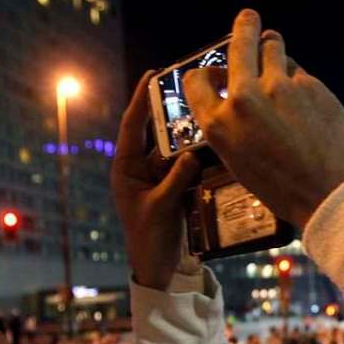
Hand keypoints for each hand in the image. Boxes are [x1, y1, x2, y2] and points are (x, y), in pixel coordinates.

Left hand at [111, 72, 203, 289]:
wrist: (158, 269)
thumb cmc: (148, 240)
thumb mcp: (160, 208)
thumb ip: (176, 180)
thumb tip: (194, 155)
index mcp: (125, 168)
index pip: (132, 126)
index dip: (141, 99)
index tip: (152, 74)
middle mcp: (141, 168)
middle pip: (157, 132)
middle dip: (171, 110)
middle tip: (189, 86)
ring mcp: (159, 177)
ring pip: (176, 147)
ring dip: (190, 133)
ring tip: (208, 110)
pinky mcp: (176, 187)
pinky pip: (189, 165)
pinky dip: (201, 155)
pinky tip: (217, 141)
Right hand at [183, 10, 343, 229]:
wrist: (330, 193)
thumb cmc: (283, 190)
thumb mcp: (241, 164)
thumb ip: (233, 128)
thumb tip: (238, 103)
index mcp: (219, 125)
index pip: (196, 81)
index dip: (203, 74)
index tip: (213, 72)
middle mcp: (243, 98)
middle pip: (237, 46)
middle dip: (242, 27)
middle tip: (247, 18)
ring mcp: (279, 86)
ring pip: (272, 47)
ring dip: (272, 45)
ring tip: (274, 45)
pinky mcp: (309, 84)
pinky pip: (298, 70)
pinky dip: (297, 76)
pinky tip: (303, 92)